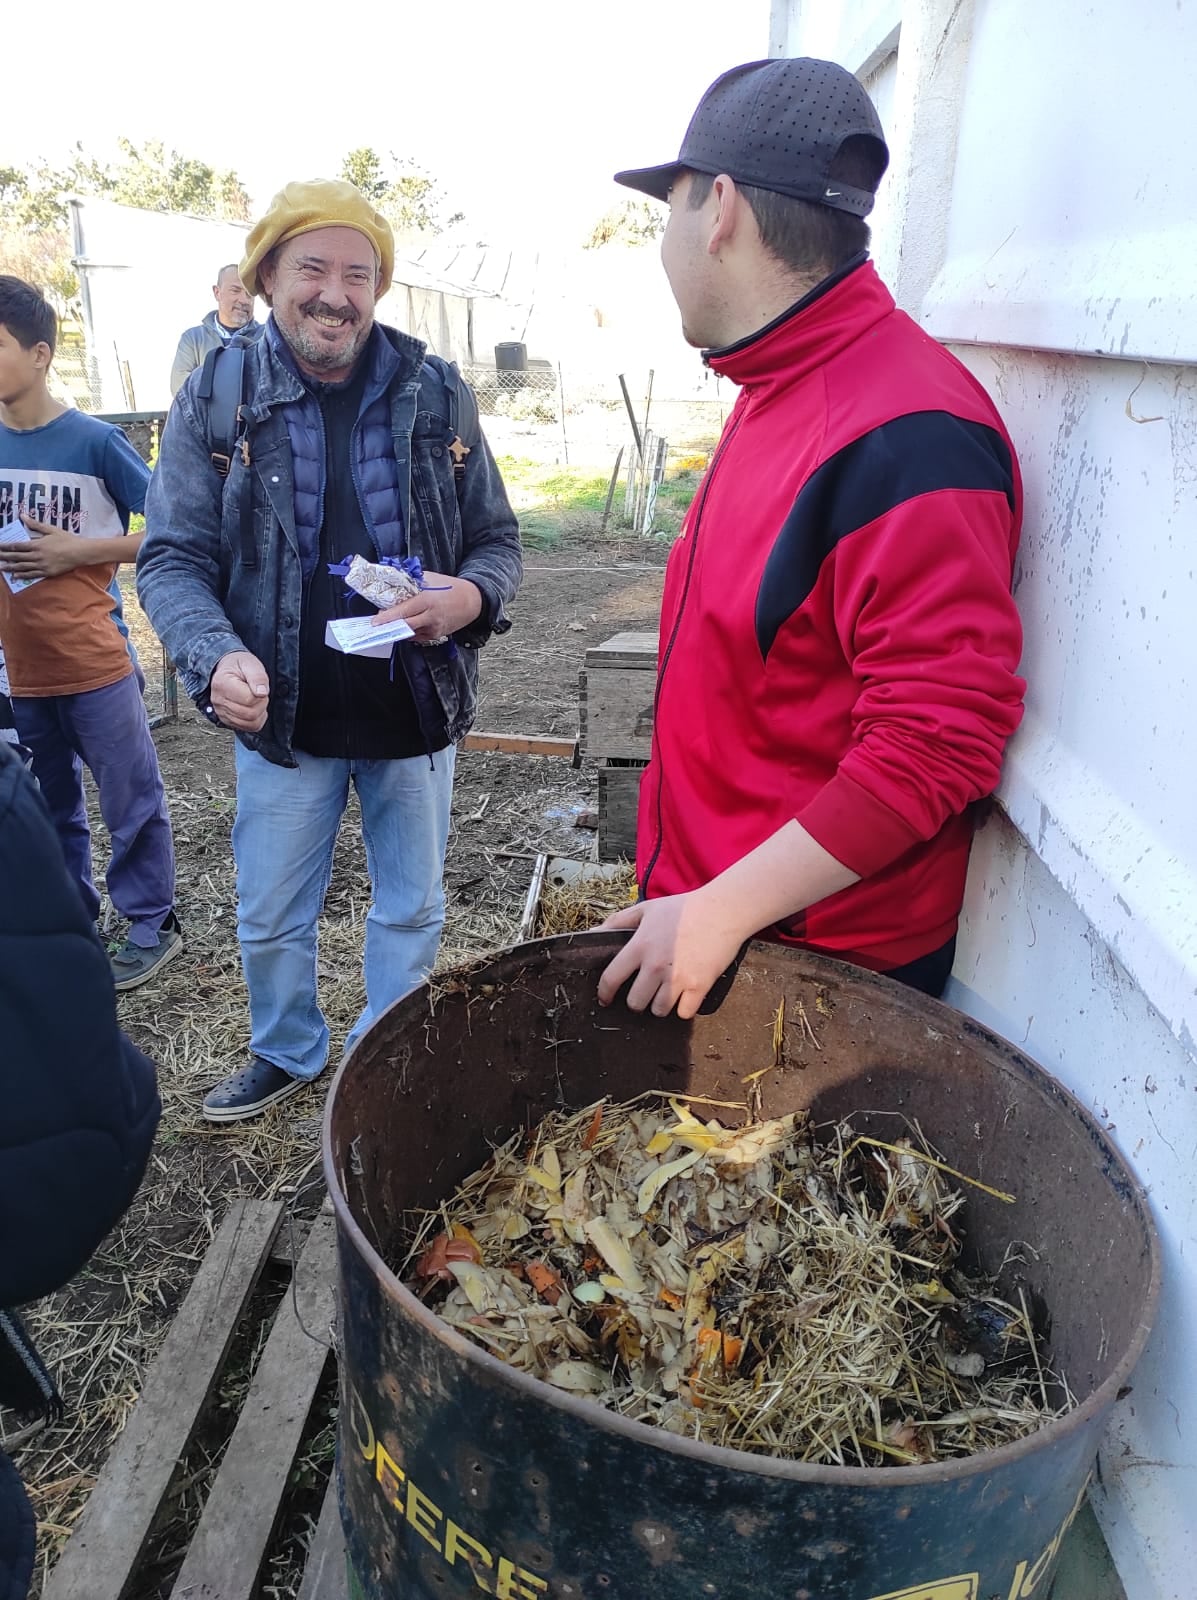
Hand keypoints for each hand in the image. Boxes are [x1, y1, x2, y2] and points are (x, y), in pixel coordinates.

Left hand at [0, 515, 84, 578]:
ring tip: (1, 567)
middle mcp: (37, 556)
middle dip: (4, 557)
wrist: (80, 552)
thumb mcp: (50, 529)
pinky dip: (22, 575)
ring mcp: (42, 565)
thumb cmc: (66, 539)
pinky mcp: (47, 572)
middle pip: (17, 557)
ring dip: (10, 567)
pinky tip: (15, 576)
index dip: (5, 547)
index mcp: (36, 544)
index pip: (16, 546)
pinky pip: (32, 574)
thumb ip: (35, 524)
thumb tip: (22, 515)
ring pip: (22, 567)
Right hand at [210, 651, 269, 731]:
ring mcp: (221, 712)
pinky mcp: (227, 720)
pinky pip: (248, 727)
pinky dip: (256, 720)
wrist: (226, 669)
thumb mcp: (250, 663)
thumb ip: (258, 677)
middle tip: (258, 692)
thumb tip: (262, 693)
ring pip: (250, 723)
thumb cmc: (238, 665)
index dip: (260, 694)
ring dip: (260, 712)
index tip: (258, 685)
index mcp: (222, 684)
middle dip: (261, 703)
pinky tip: (254, 708)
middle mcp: (218, 701)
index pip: (249, 699)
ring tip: (255, 698)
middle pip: (250, 714)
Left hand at [374, 572, 481, 641]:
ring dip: (399, 628)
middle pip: (405, 626)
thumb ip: (411, 583)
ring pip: (410, 633)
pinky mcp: (436, 636)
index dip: (387, 617)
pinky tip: (408, 624)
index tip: (374, 621)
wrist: (472, 601)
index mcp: (427, 600)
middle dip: (389, 627)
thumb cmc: (450, 587)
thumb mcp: (430, 579)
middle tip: (377, 626)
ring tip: (391, 623)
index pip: (403, 611)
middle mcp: (430, 617)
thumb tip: (393, 584)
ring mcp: (434, 629)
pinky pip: (418, 636)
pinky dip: (410, 631)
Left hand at [595, 891, 748, 1019]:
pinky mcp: (700, 986)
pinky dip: (684, 1008)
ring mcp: (678, 978)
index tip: (605, 999)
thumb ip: (617, 922)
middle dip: (637, 1001)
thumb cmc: (684, 908)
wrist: (722, 910)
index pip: (611, 979)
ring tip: (666, 993)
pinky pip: (684, 1012)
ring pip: (659, 1010)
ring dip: (660, 1006)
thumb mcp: (646, 908)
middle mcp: (656, 966)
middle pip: (635, 1003)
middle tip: (645, 992)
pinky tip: (686, 996)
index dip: (605, 993)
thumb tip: (593, 933)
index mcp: (640, 946)